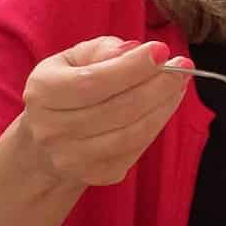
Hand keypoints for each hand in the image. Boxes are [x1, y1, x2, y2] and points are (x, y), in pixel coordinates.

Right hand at [19, 37, 188, 187]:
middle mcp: (53, 130)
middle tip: (182, 66)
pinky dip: (156, 124)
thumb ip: (100, 51)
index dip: (132, 67)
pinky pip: (137, 148)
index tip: (161, 50)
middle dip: (157, 85)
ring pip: (133, 132)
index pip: (94, 81)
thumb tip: (132, 50)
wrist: (44, 145)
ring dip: (164, 106)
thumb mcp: (71, 61)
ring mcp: (75, 158)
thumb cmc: (64, 91)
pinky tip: (166, 105)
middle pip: (119, 109)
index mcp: (43, 93)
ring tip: (179, 84)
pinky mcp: (98, 175)